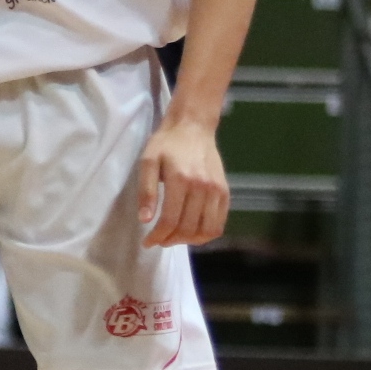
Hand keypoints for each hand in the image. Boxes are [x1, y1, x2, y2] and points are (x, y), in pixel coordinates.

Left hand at [135, 112, 229, 248]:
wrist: (193, 127)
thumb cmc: (167, 143)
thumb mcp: (148, 161)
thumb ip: (146, 191)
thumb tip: (145, 220)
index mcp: (180, 179)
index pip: (170, 220)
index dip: (157, 236)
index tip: (147, 242)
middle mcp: (202, 187)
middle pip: (187, 228)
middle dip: (170, 240)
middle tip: (159, 240)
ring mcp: (216, 190)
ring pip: (206, 230)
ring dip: (188, 240)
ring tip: (175, 237)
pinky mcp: (225, 192)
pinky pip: (219, 223)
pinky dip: (206, 234)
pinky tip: (192, 232)